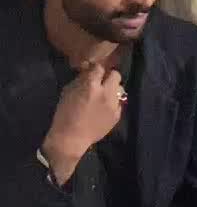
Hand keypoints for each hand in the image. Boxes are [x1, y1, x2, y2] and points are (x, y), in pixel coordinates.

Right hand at [43, 62, 124, 184]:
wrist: (72, 138)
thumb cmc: (65, 114)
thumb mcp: (68, 91)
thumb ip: (80, 79)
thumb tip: (88, 70)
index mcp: (91, 86)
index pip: (99, 68)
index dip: (95, 68)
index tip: (91, 71)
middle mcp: (106, 93)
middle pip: (115, 75)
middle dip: (107, 76)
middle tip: (100, 81)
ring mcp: (114, 105)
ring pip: (120, 88)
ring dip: (112, 89)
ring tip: (104, 94)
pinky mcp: (117, 115)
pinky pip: (119, 103)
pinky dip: (113, 101)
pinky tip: (104, 107)